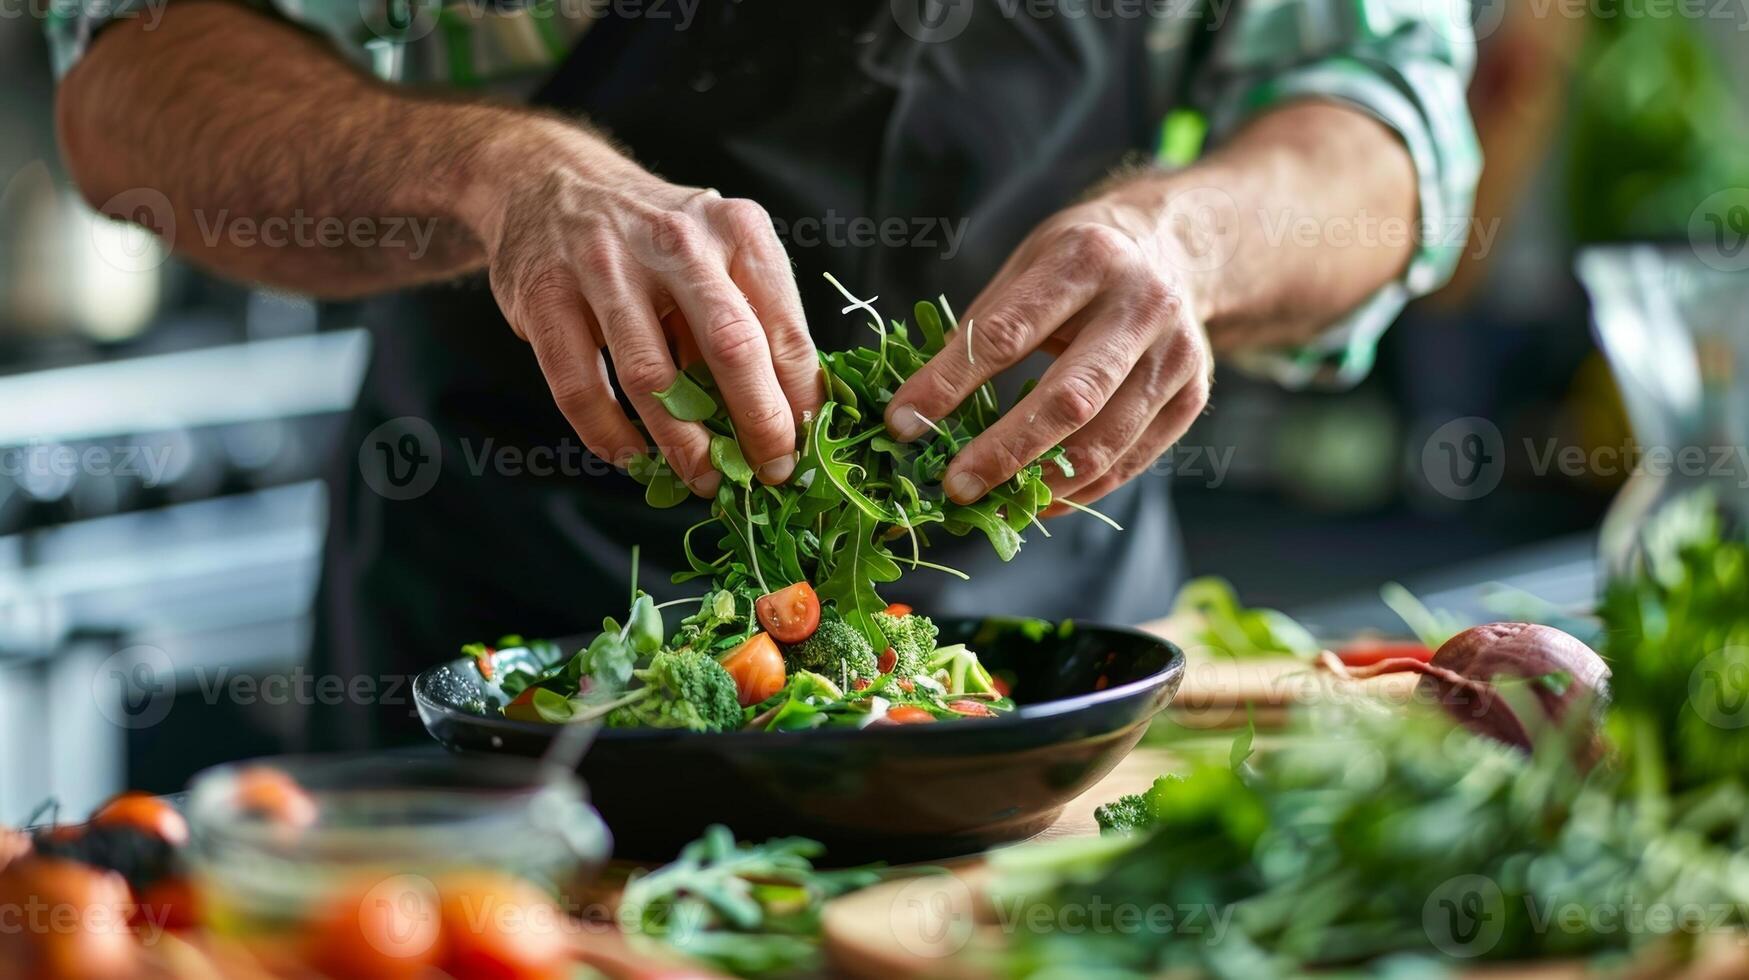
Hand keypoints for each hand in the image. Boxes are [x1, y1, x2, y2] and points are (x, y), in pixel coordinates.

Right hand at [472, 124, 822, 495]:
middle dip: (757, 424)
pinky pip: (580, 385)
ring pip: (652, 376)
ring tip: (703, 479)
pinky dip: (608, 434)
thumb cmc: (655, 238)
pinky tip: (631, 457)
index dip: (800, 401)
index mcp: (736, 230)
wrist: (550, 180)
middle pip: (731, 347)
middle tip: (768, 474)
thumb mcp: (718, 253)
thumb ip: (751, 321)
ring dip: (683, 443)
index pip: (784, 329)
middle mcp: (677, 241)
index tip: (805, 450)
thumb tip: (791, 418)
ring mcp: (605, 264)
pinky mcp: (546, 293)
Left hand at [885, 184, 1214, 509]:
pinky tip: (1038, 500)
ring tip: (991, 504)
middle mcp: (1141, 305)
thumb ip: (983, 327)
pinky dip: (1079, 490)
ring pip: (1104, 441)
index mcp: (1086, 260)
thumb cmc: (1081, 261)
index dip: (949, 383)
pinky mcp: (1193, 396)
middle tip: (954, 486)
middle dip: (1003, 451)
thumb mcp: (1028, 263)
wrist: (1177, 249)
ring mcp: (1176, 355)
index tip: (902, 422)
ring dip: (1041, 484)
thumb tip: (923, 404)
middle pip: (1068, 399)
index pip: (1006, 333)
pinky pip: (1130, 461)